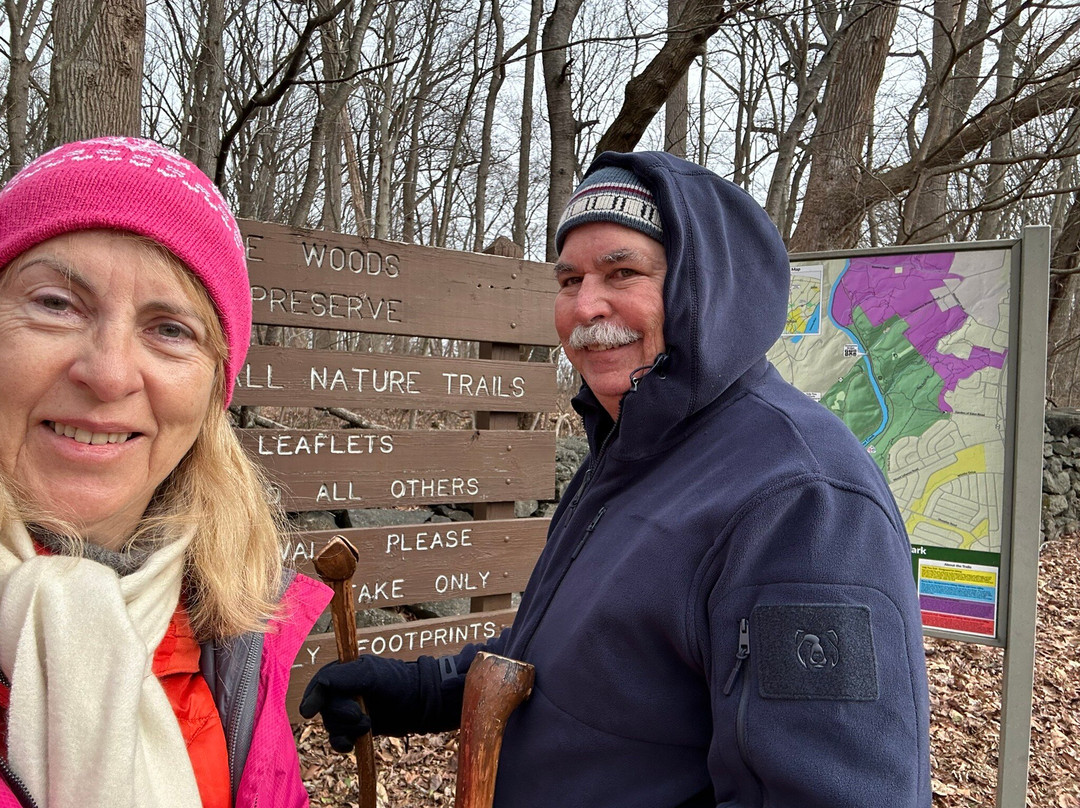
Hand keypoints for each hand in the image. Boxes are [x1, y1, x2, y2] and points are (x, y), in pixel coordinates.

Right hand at [299, 654, 422, 750]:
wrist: (418, 704)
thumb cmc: (397, 682)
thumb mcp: (371, 673)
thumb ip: (344, 676)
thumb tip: (319, 685)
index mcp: (343, 672)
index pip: (319, 685)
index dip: (313, 698)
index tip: (309, 712)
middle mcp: (342, 691)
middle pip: (325, 709)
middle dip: (341, 715)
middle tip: (360, 714)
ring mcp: (347, 711)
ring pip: (332, 726)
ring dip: (348, 729)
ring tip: (369, 724)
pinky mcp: (354, 729)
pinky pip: (338, 740)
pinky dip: (342, 743)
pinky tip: (351, 745)